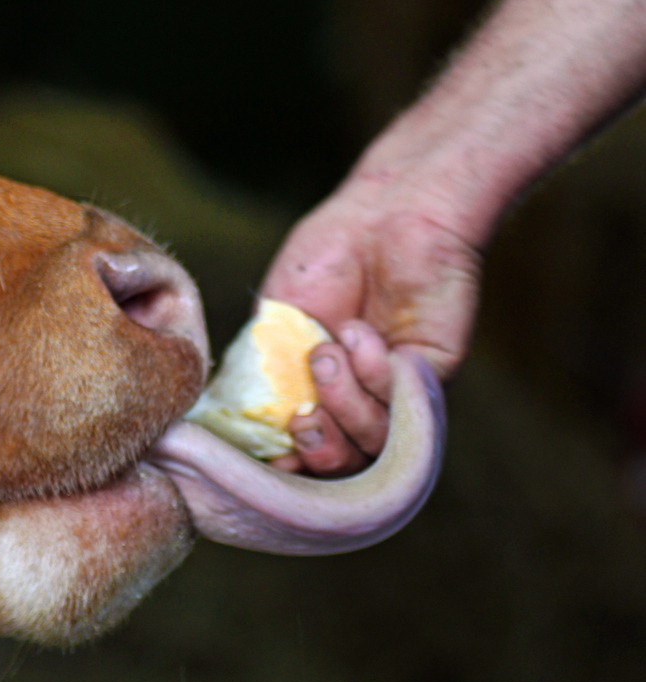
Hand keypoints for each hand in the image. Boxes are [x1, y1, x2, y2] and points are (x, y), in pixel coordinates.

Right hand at [261, 178, 482, 474]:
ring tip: (328, 350)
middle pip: (340, 465)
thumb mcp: (273, 325)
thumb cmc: (326, 259)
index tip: (266, 444)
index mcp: (313, 391)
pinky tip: (361, 335)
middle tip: (301, 415)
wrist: (383, 215)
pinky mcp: (430, 379)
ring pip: (371, 444)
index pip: (299, 449)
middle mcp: (355, 400)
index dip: (283, 458)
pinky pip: (404, 412)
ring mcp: (394, 394)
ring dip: (342, 402)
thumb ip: (264, 379)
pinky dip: (374, 378)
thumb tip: (251, 436)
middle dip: (317, 447)